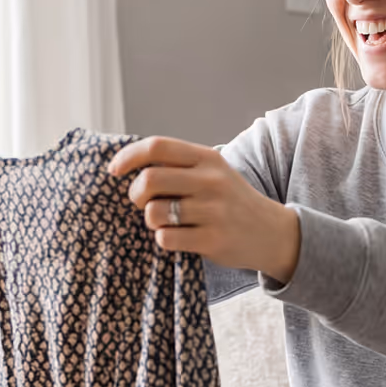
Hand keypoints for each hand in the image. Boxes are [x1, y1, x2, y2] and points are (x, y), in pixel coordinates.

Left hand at [108, 136, 300, 284]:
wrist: (271, 232)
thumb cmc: (230, 201)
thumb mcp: (212, 172)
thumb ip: (178, 165)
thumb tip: (127, 163)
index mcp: (207, 158)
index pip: (157, 147)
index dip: (128, 157)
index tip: (114, 170)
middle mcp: (210, 181)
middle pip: (149, 180)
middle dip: (136, 195)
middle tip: (143, 203)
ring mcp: (213, 211)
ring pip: (154, 213)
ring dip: (151, 221)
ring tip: (166, 222)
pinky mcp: (213, 239)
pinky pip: (166, 238)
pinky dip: (164, 240)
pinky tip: (179, 238)